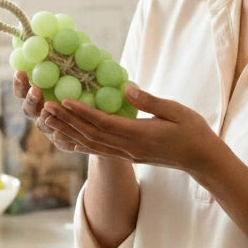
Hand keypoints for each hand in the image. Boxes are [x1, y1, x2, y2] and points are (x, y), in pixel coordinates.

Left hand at [38, 83, 220, 173]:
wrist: (201, 159)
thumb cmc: (192, 130)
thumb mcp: (175, 110)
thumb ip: (149, 100)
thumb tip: (125, 87)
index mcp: (139, 136)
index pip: (103, 123)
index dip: (82, 112)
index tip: (63, 100)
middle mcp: (129, 149)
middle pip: (91, 135)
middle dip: (67, 121)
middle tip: (46, 107)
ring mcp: (128, 155)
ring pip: (92, 145)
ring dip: (69, 132)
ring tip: (50, 120)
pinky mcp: (129, 157)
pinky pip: (100, 151)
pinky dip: (81, 143)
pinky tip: (69, 138)